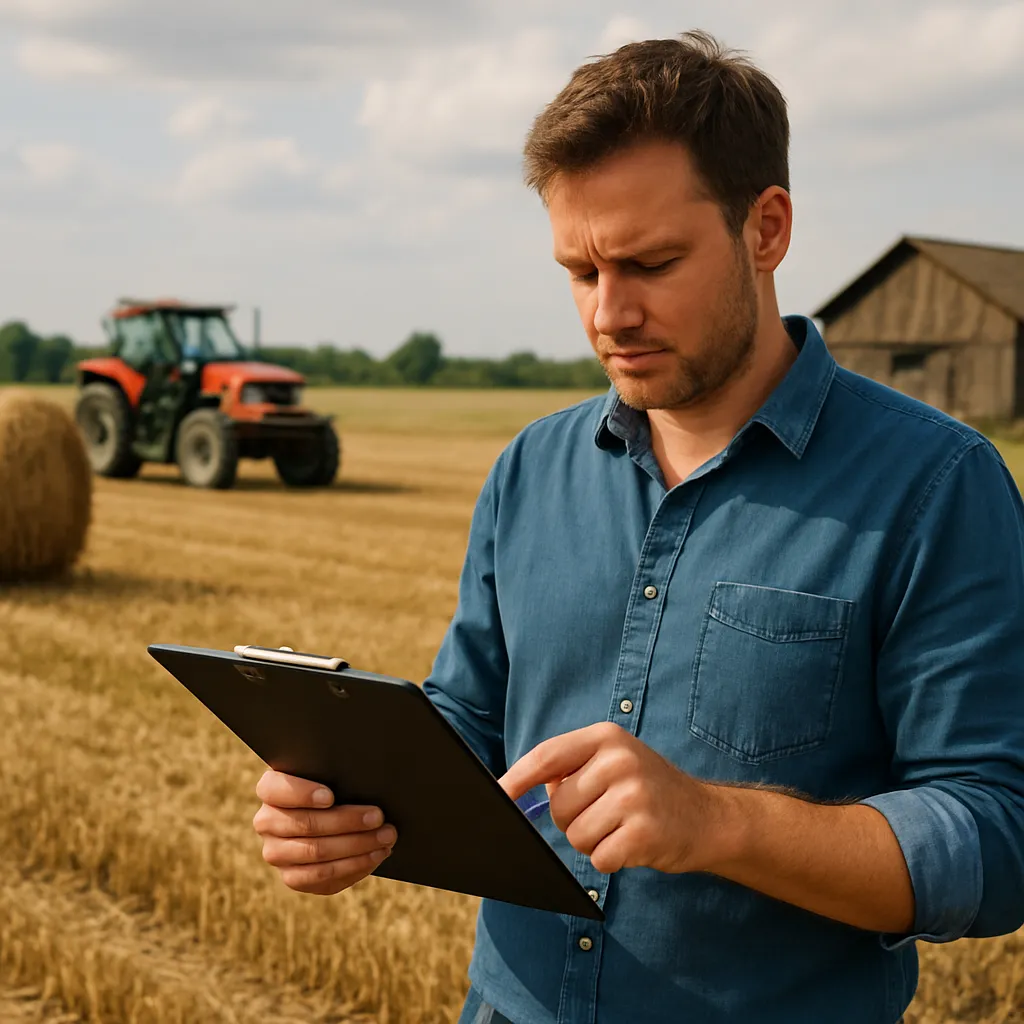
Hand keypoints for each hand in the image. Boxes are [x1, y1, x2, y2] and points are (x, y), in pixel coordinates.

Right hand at [253, 770, 396, 894]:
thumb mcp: (331, 772)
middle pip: (306, 824)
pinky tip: (375, 856)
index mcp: (270, 788)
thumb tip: (366, 778)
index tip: (331, 797)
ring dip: (356, 846)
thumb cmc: (335, 784)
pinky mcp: (292, 876)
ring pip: (316, 852)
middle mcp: (266, 821)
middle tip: (379, 817)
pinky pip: (321, 878)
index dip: (302, 793)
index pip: (274, 789)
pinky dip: (353, 867)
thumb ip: (338, 771)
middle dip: (347, 821)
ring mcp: (276, 852)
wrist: (333, 816)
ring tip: (385, 838)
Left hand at [499, 722, 719, 875]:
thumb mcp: (615, 763)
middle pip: (558, 806)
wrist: (708, 817)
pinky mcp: (644, 832)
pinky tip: (634, 845)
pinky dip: (612, 860)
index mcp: (606, 738)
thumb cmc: (650, 790)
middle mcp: (620, 761)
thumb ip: (571, 769)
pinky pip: (600, 858)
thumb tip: (518, 789)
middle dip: (574, 820)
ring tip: (622, 828)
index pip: (547, 756)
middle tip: (607, 814)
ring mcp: (634, 795)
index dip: (515, 778)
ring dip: (594, 842)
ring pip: (576, 835)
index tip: (495, 795)